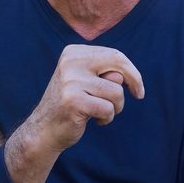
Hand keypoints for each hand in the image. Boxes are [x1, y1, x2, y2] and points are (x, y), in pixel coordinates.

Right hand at [4, 45, 142, 182]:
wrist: (44, 129)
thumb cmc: (73, 104)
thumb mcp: (87, 82)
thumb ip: (106, 73)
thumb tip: (124, 76)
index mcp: (73, 53)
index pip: (114, 54)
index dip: (131, 70)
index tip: (137, 86)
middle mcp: (70, 62)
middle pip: (118, 63)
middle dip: (135, 80)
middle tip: (139, 94)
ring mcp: (70, 81)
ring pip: (116, 91)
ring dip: (115, 107)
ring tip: (100, 112)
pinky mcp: (73, 101)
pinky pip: (108, 109)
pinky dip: (107, 118)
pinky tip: (95, 120)